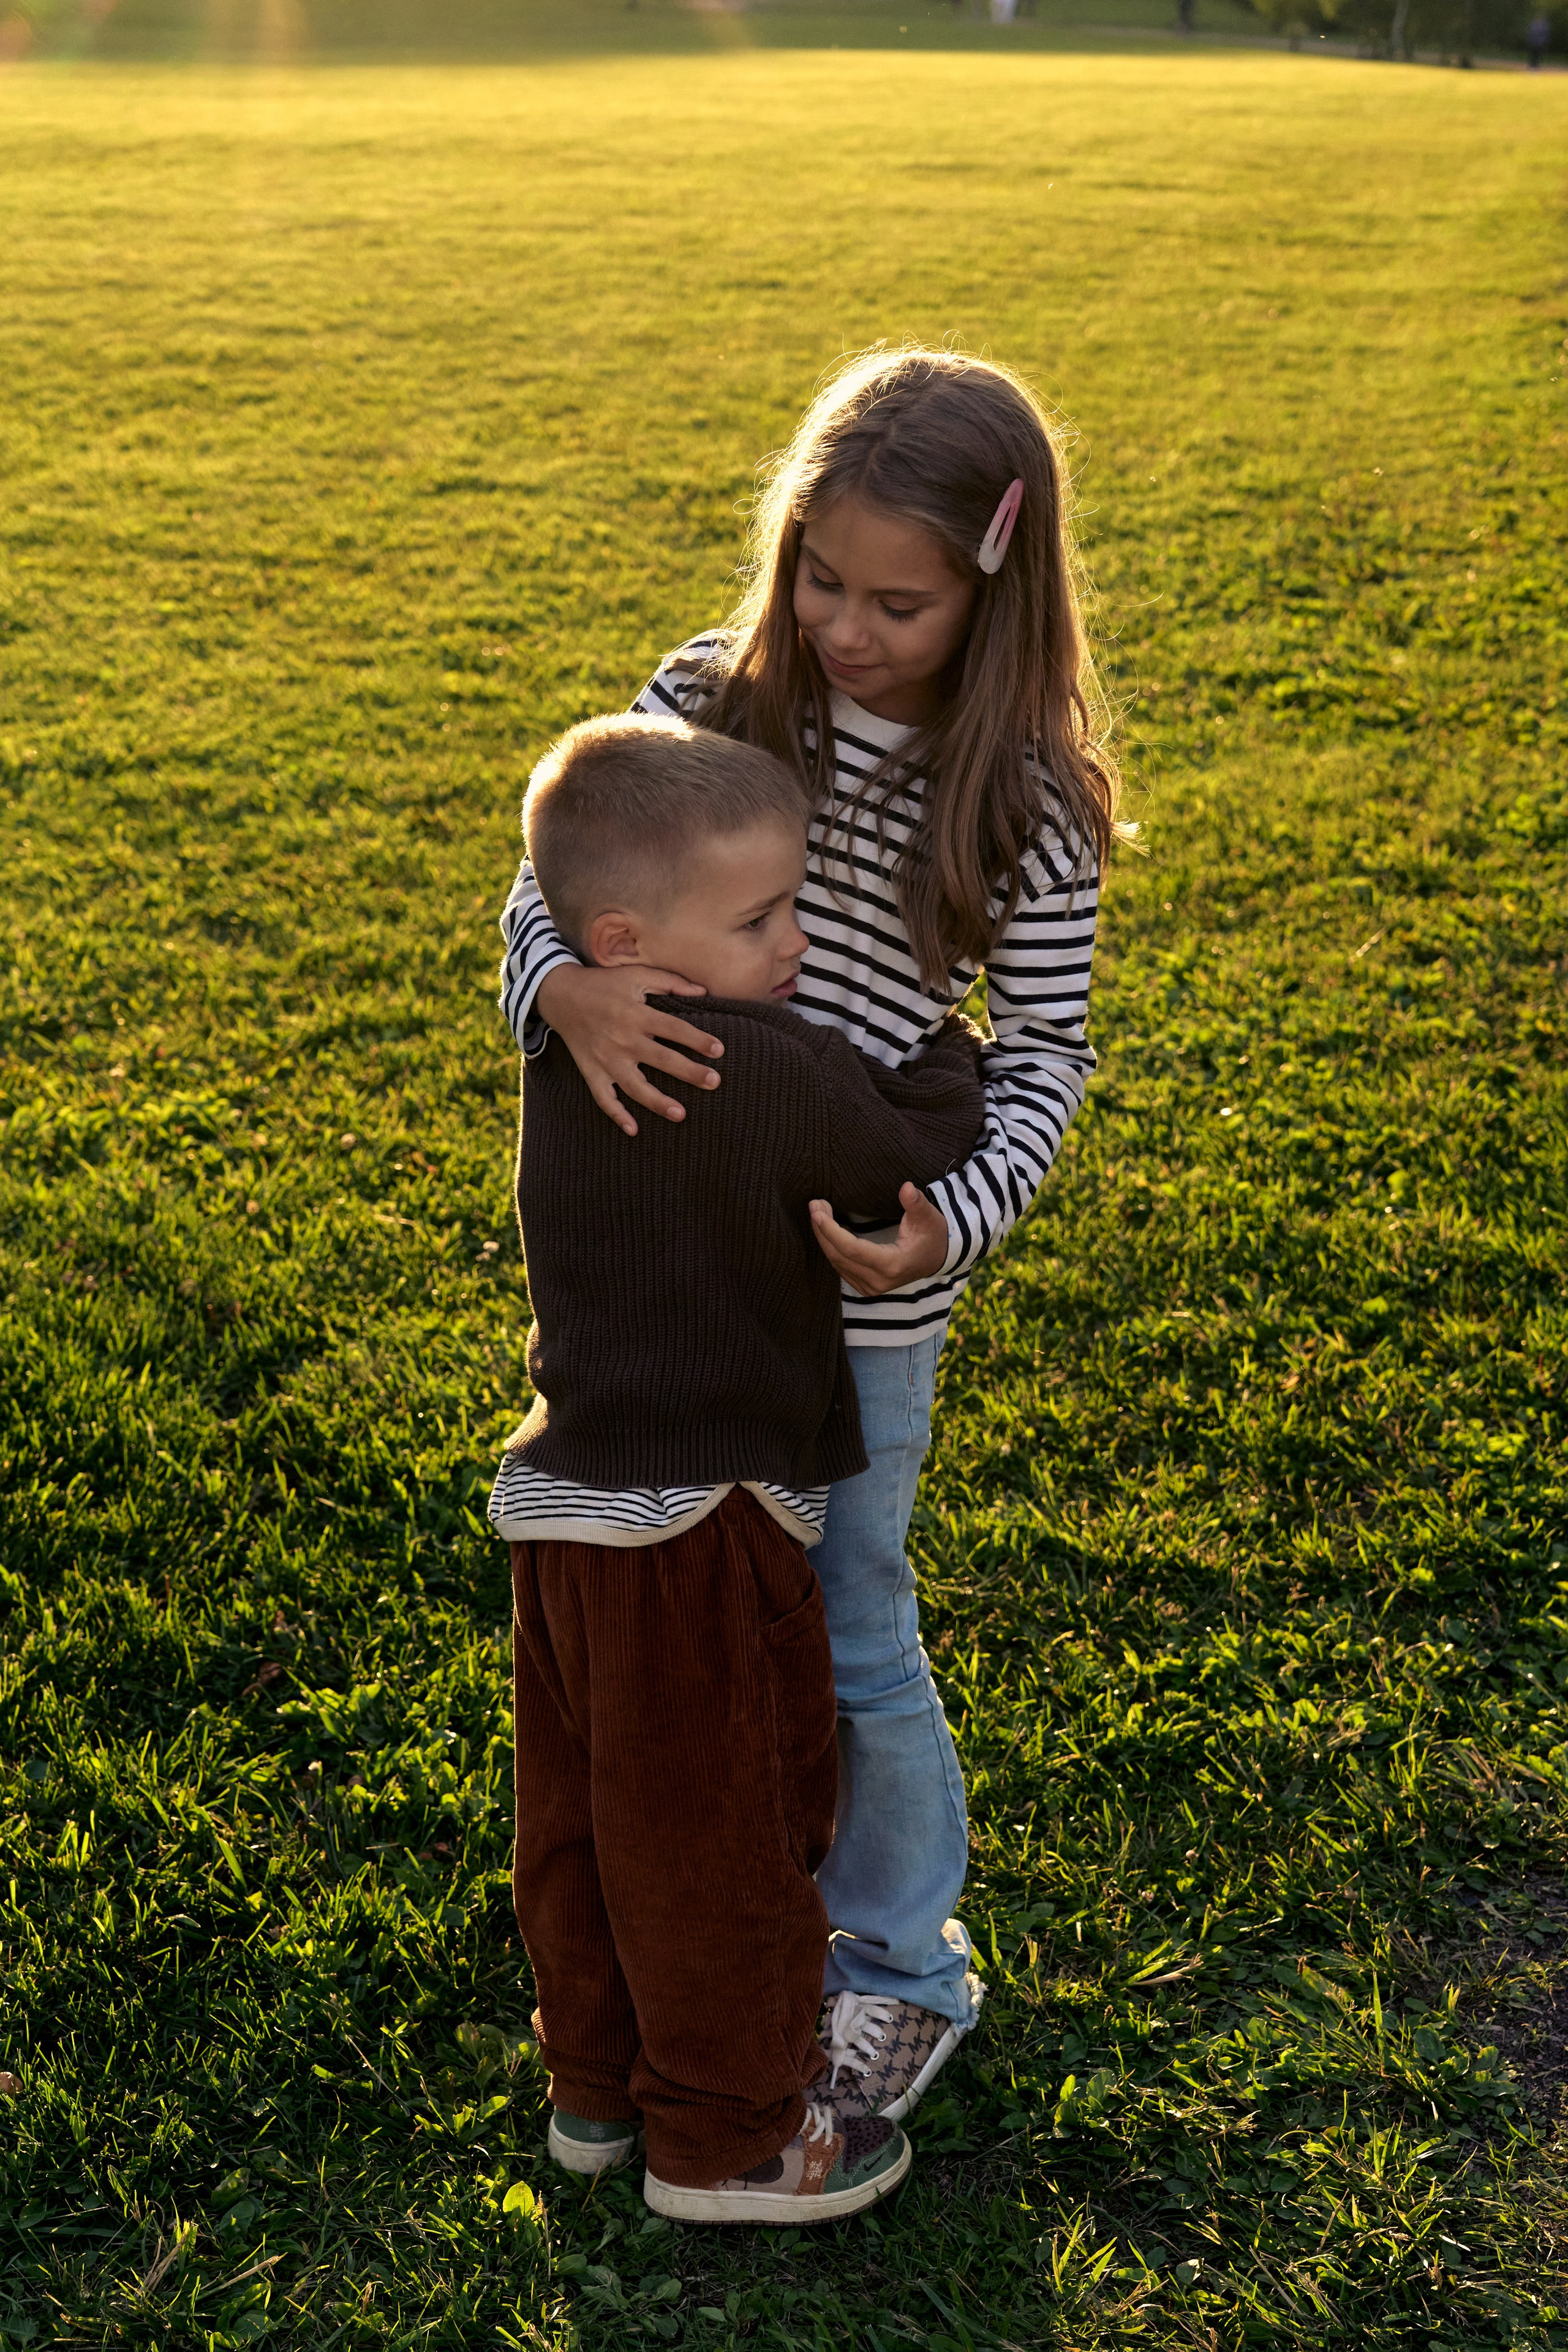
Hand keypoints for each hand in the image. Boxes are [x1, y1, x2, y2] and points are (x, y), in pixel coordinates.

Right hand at [535, 963, 723, 1136]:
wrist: (561, 995)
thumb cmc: (603, 984)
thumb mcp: (635, 975)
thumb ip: (670, 982)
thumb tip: (703, 991)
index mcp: (636, 1014)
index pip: (673, 1029)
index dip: (697, 1039)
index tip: (719, 1050)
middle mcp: (622, 1039)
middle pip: (661, 1059)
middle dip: (689, 1072)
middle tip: (714, 1082)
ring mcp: (606, 1059)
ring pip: (635, 1086)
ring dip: (657, 1102)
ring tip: (681, 1114)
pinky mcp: (591, 1071)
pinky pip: (603, 1098)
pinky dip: (617, 1115)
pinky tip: (634, 1130)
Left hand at [808, 1182, 949, 1298]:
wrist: (937, 1259)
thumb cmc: (932, 1235)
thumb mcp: (929, 1217)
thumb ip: (916, 1203)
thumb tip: (906, 1187)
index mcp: (892, 1265)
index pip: (852, 1249)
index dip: (831, 1231)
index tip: (816, 1211)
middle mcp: (878, 1281)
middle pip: (839, 1256)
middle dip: (822, 1230)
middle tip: (814, 1204)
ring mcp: (871, 1288)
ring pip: (836, 1262)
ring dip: (823, 1237)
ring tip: (819, 1210)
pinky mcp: (865, 1287)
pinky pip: (840, 1267)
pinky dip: (831, 1247)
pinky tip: (825, 1228)